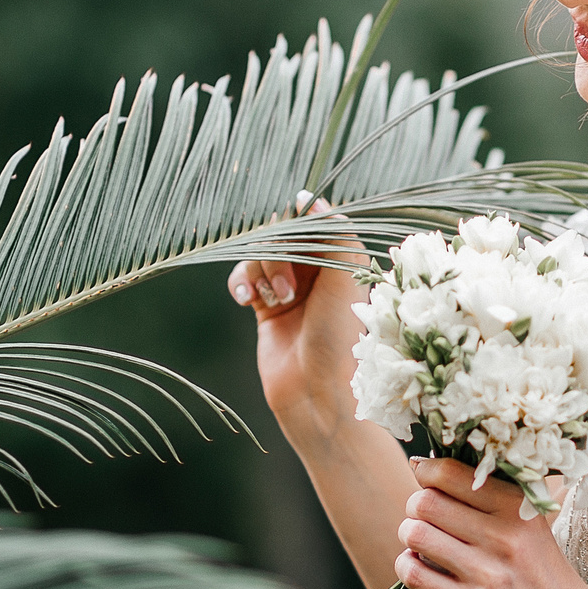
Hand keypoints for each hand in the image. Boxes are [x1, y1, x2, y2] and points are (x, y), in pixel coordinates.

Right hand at [228, 205, 368, 444]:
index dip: (299, 223)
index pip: (312, 221)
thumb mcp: (346, 274)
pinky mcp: (265, 308)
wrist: (318, 391)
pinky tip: (246, 301)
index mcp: (340, 259)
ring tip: (277, 299)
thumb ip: (333, 231)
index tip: (295, 227)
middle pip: (281, 234)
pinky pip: (243, 279)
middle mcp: (315, 271)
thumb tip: (308, 198)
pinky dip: (241, 284)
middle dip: (278, 251)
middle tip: (289, 283)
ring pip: (259, 254)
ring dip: (263, 271)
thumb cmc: (341, 334)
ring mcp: (288, 289)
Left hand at [395, 457, 587, 588]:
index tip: (427, 479)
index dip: (428, 473)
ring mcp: (486, 574)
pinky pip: (415, 575)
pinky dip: (406, 567)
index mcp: (518, 508)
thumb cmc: (544, 574)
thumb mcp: (532, 525)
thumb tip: (424, 466)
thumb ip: (490, 497)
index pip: (451, 473)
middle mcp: (502, 537)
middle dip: (416, 507)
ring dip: (409, 536)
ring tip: (421, 543)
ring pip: (416, 535)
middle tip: (424, 517)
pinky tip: (419, 567)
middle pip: (425, 502)